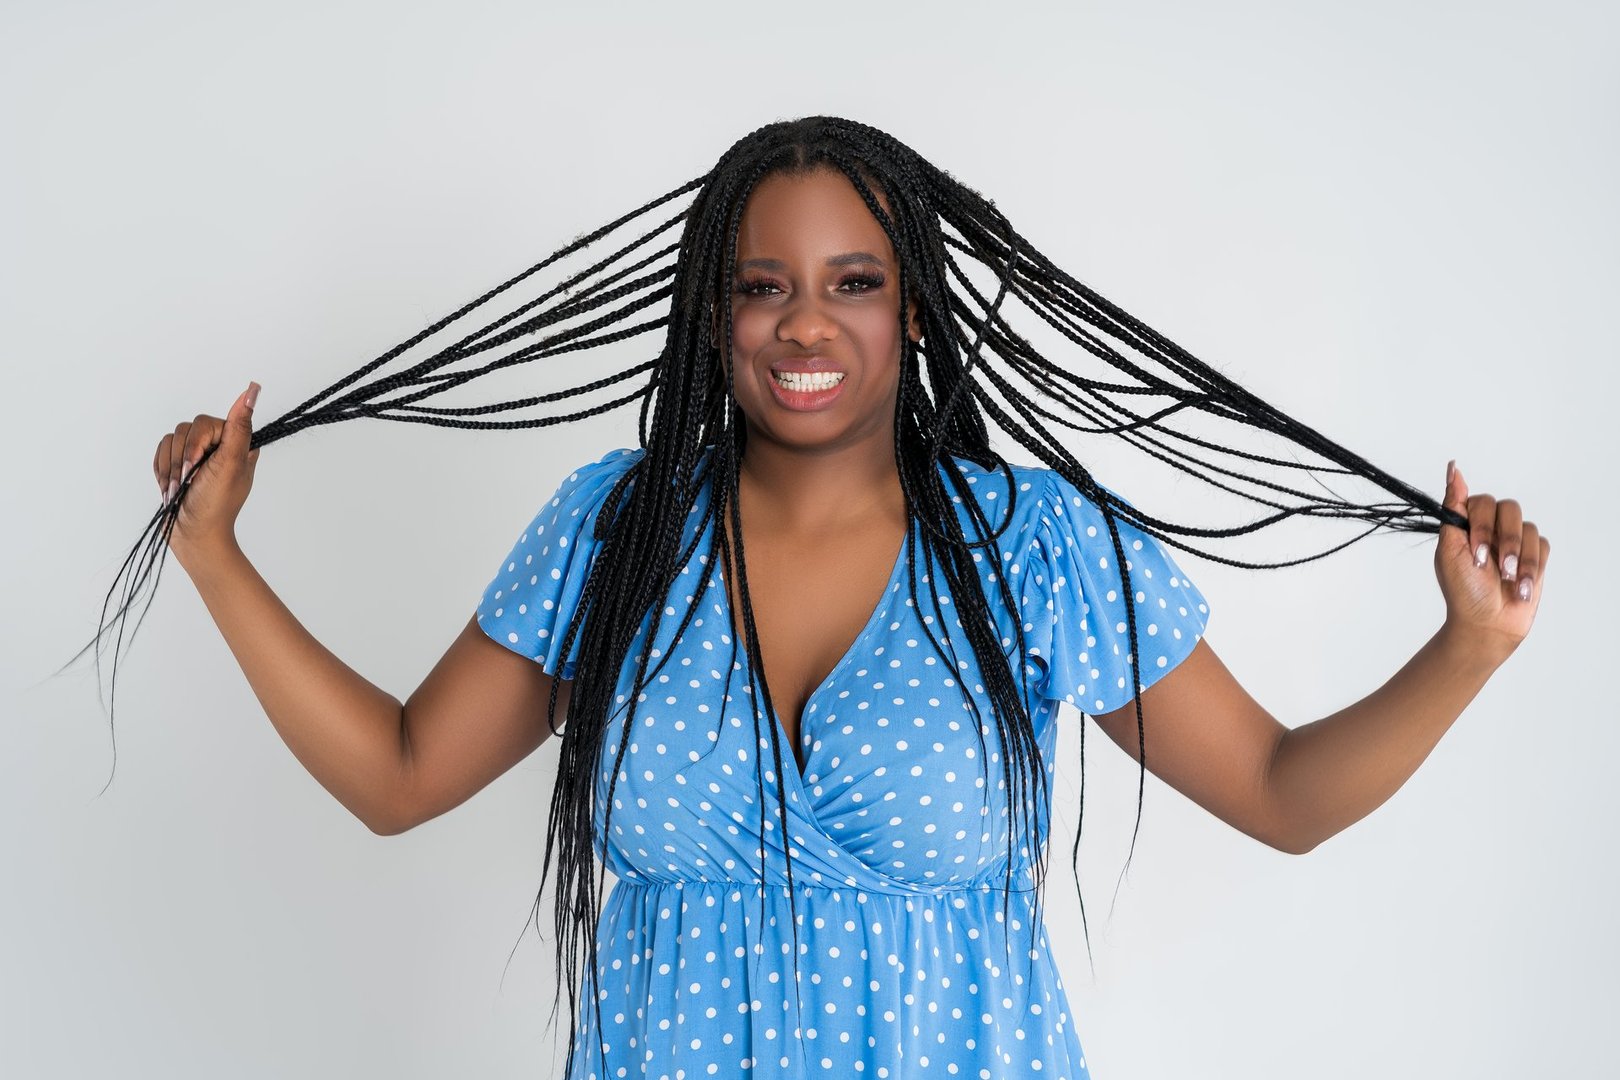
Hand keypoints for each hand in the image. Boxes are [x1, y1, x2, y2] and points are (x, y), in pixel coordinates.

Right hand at [152, 381, 260, 554]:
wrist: (192, 535)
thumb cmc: (215, 504)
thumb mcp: (229, 464)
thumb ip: (238, 427)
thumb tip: (253, 389)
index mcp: (237, 445)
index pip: (209, 422)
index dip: (199, 443)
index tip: (199, 465)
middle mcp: (218, 446)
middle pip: (187, 430)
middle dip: (183, 460)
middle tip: (189, 482)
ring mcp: (197, 456)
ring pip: (171, 440)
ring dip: (171, 469)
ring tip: (179, 490)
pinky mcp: (178, 464)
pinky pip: (160, 452)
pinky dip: (161, 471)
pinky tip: (170, 489)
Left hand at [1435, 458, 1548, 660]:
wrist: (1487, 623)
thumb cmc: (1463, 590)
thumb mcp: (1449, 549)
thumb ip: (1452, 508)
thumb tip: (1453, 469)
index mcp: (1467, 524)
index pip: (1480, 501)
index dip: (1480, 525)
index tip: (1475, 552)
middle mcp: (1492, 527)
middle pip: (1508, 508)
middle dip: (1501, 541)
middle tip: (1489, 566)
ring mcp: (1516, 540)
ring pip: (1528, 527)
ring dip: (1518, 557)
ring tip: (1507, 580)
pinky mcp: (1537, 555)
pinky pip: (1543, 545)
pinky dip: (1532, 567)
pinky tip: (1520, 586)